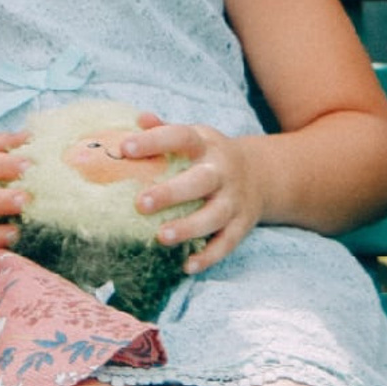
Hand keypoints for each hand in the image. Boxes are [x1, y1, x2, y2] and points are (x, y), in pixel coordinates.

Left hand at [124, 115, 263, 274]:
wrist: (261, 174)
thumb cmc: (208, 154)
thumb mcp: (192, 136)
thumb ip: (164, 129)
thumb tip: (139, 119)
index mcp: (205, 144)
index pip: (180, 137)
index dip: (154, 141)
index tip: (125, 148)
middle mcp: (222, 172)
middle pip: (200, 181)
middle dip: (171, 193)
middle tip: (141, 203)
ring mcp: (235, 200)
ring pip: (214, 216)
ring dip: (188, 228)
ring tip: (160, 237)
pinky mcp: (242, 225)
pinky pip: (227, 244)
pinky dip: (209, 256)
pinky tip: (186, 266)